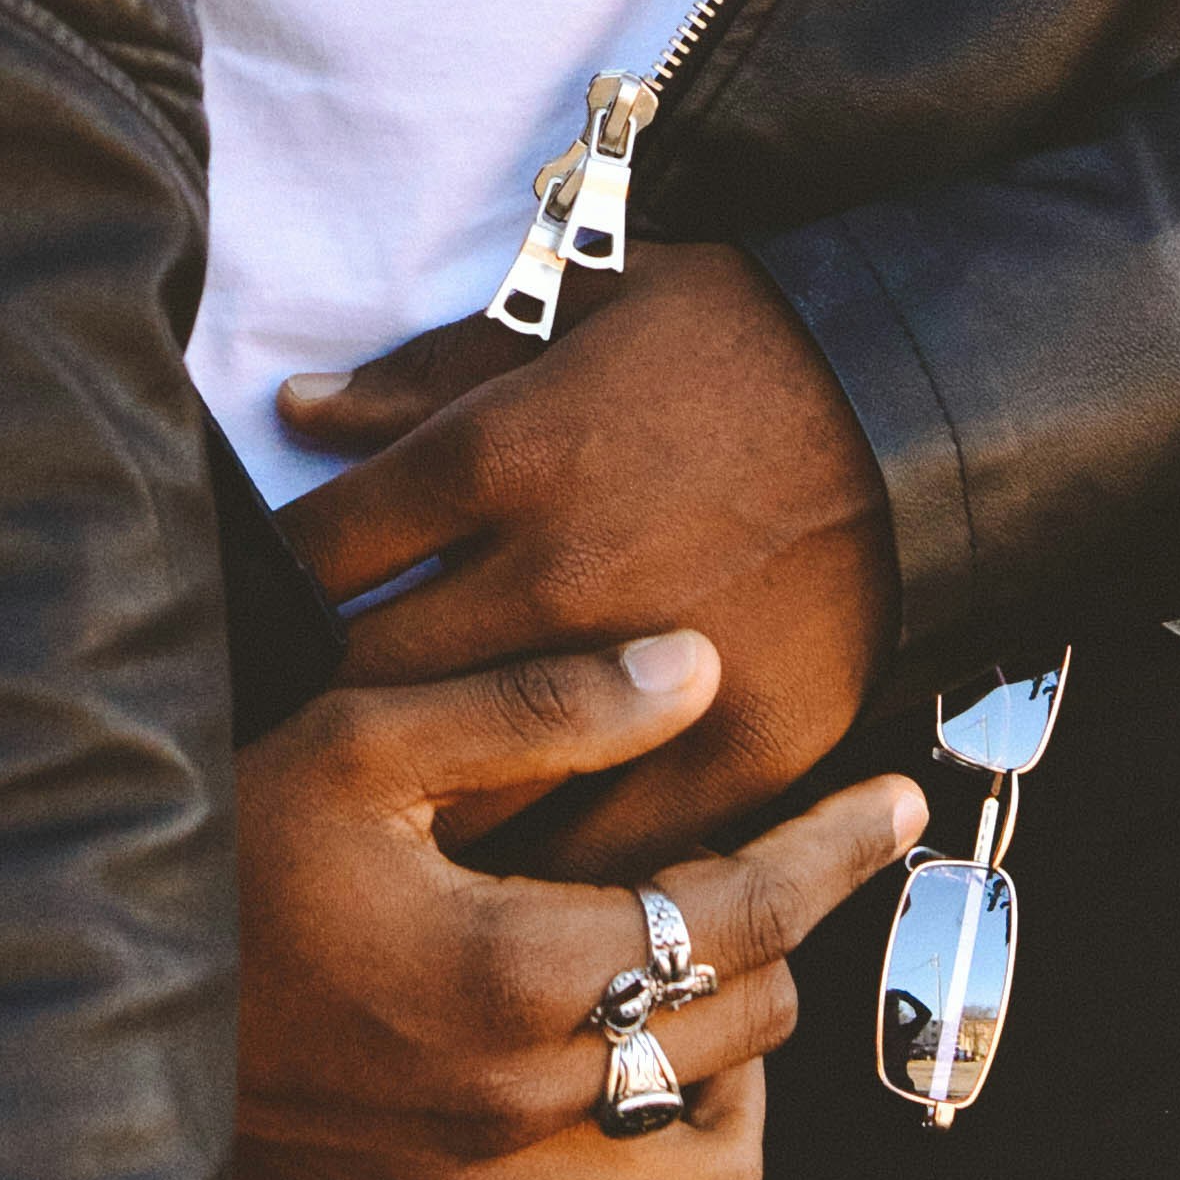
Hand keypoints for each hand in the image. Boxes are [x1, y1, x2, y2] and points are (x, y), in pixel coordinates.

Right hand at [235, 625, 925, 1179]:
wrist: (70, 1000)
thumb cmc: (216, 849)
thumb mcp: (363, 741)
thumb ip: (537, 705)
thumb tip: (693, 666)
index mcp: (513, 972)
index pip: (741, 916)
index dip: (833, 853)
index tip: (894, 803)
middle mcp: (515, 1109)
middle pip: (742, 1033)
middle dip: (779, 940)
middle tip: (762, 872)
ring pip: (706, 1176)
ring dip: (731, 1083)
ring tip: (696, 1001)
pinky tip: (606, 1118)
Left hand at [275, 244, 901, 876]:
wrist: (919, 403)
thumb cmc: (737, 339)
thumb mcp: (577, 304)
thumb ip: (429, 371)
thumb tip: (301, 408)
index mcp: (500, 456)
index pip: (324, 550)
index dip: (271, 588)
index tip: (260, 612)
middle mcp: (550, 574)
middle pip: (374, 676)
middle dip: (320, 707)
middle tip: (293, 734)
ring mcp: (640, 675)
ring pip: (477, 783)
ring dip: (425, 803)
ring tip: (383, 821)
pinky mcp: (732, 751)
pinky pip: (613, 847)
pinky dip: (558, 865)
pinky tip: (518, 874)